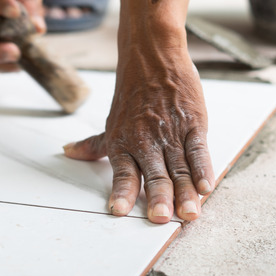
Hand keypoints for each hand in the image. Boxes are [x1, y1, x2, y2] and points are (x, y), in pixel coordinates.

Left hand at [64, 51, 214, 222]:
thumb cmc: (132, 92)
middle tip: (161, 218)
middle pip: (154, 174)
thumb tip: (68, 153)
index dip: (122, 193)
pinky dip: (203, 168)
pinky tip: (206, 186)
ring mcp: (171, 133)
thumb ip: (95, 144)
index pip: (122, 173)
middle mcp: (146, 140)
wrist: (153, 56)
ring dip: (185, 192)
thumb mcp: (112, 121)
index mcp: (124, 142)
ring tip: (189, 214)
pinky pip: (198, 150)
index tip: (119, 211)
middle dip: (158, 198)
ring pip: (178, 168)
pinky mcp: (193, 123)